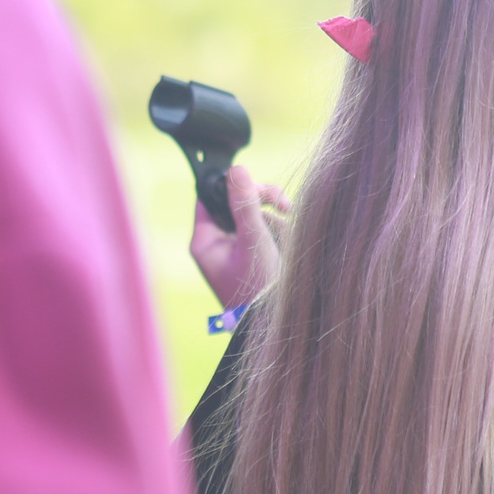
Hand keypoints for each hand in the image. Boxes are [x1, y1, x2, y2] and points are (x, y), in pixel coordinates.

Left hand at [191, 166, 290, 314]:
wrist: (274, 323)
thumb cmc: (258, 289)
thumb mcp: (254, 241)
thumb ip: (246, 204)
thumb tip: (237, 170)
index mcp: (205, 241)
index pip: (210, 197)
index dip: (232, 187)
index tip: (255, 188)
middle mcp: (217, 243)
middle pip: (235, 202)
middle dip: (262, 201)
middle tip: (283, 205)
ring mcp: (235, 249)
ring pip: (254, 214)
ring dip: (275, 219)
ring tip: (287, 235)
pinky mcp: (253, 255)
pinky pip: (265, 230)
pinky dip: (279, 232)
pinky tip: (288, 243)